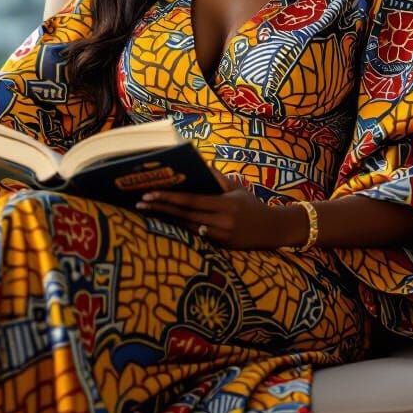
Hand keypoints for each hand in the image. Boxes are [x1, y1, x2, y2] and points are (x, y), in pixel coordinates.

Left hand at [134, 167, 279, 249]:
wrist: (272, 229)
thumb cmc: (252, 204)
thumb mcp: (237, 188)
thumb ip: (218, 178)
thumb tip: (200, 165)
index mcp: (225, 205)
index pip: (192, 200)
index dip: (169, 198)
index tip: (150, 194)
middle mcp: (222, 222)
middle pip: (185, 215)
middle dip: (161, 208)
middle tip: (140, 203)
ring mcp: (221, 237)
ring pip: (187, 227)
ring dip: (167, 219)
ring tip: (147, 211)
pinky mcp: (221, 248)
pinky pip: (196, 237)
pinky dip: (180, 229)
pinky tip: (166, 223)